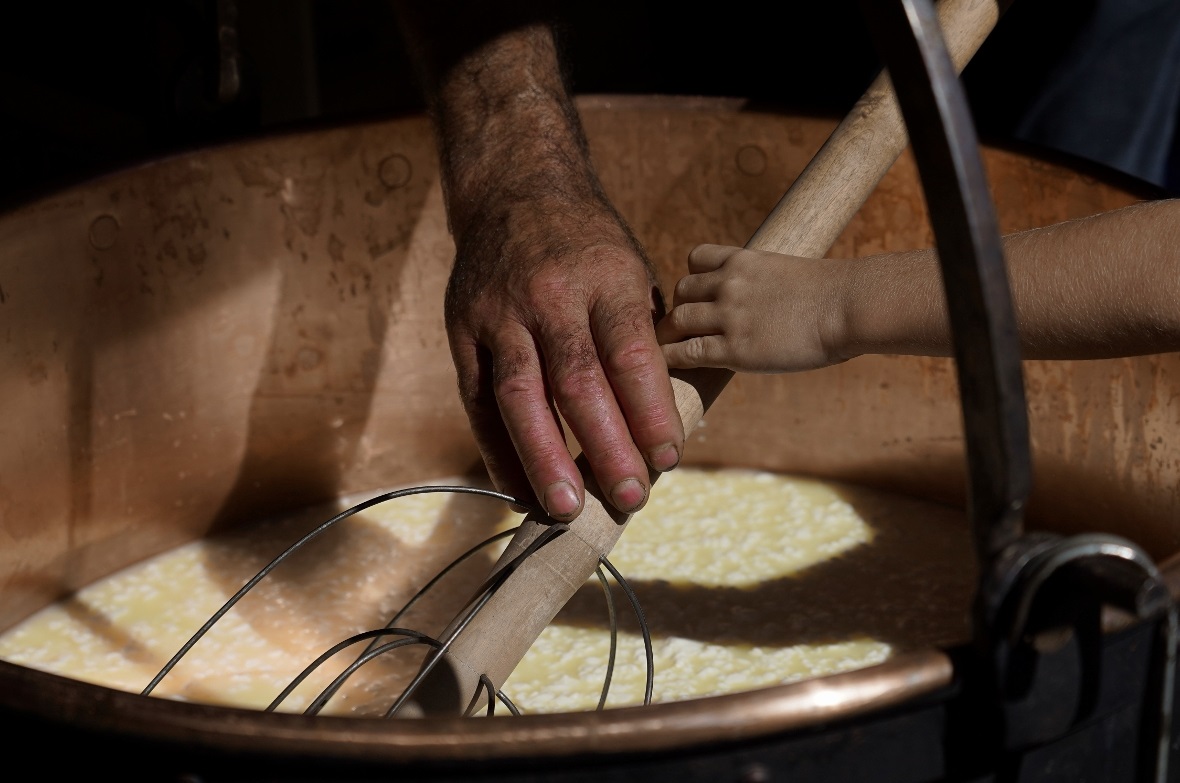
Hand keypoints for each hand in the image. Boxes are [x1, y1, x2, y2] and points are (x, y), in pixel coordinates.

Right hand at [445, 192, 682, 520]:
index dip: (650, 410)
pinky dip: (497, 450)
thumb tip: (664, 421)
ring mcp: (499, 314)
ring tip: (566, 509)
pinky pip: (478, 401)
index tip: (669, 458)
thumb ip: (644, 338)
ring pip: (519, 395)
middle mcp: (549, 296)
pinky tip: (519, 491)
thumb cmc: (589, 247)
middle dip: (605, 446)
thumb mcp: (631, 271)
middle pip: (576, 381)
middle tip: (629, 498)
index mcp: (605, 278)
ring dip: (543, 457)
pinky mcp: (463, 331)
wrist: (515, 190)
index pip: (630, 352)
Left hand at [657, 244, 850, 373]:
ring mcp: (729, 315)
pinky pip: (686, 352)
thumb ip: (767, 285)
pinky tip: (669, 368)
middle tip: (681, 330)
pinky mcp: (734, 348)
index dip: (693, 279)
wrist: (850, 307)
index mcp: (743, 260)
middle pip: (682, 291)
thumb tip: (770, 303)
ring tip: (668, 350)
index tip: (696, 296)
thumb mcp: (791, 275)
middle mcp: (729, 283)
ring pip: (677, 321)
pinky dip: (671, 359)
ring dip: (669, 336)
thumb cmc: (835, 296)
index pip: (696, 258)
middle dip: (680, 309)